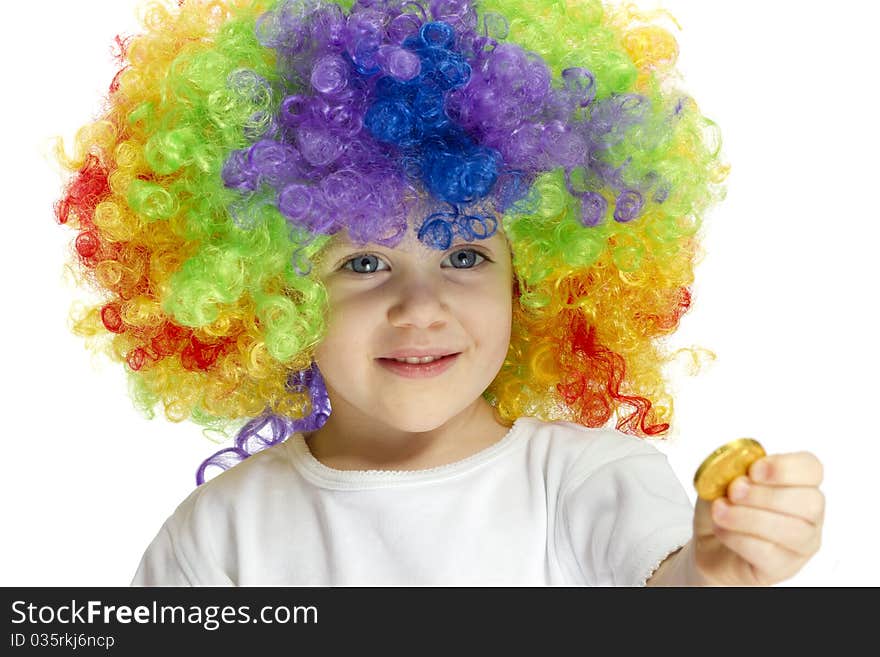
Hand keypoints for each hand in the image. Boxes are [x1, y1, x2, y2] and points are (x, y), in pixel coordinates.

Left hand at [692, 451, 824, 585]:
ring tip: (721, 511)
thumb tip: (740, 471)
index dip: (785, 467)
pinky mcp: (782, 568)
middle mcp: (809, 515)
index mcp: (799, 484)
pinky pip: (768, 553)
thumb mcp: (721, 478)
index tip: (754, 469)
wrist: (709, 543)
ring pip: (792, 530)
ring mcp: (800, 545)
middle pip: (810, 502)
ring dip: (750, 517)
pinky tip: (721, 529)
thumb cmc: (724, 506)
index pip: (811, 468)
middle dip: (766, 494)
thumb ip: (732, 469)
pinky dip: (738, 538)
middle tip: (734, 491)